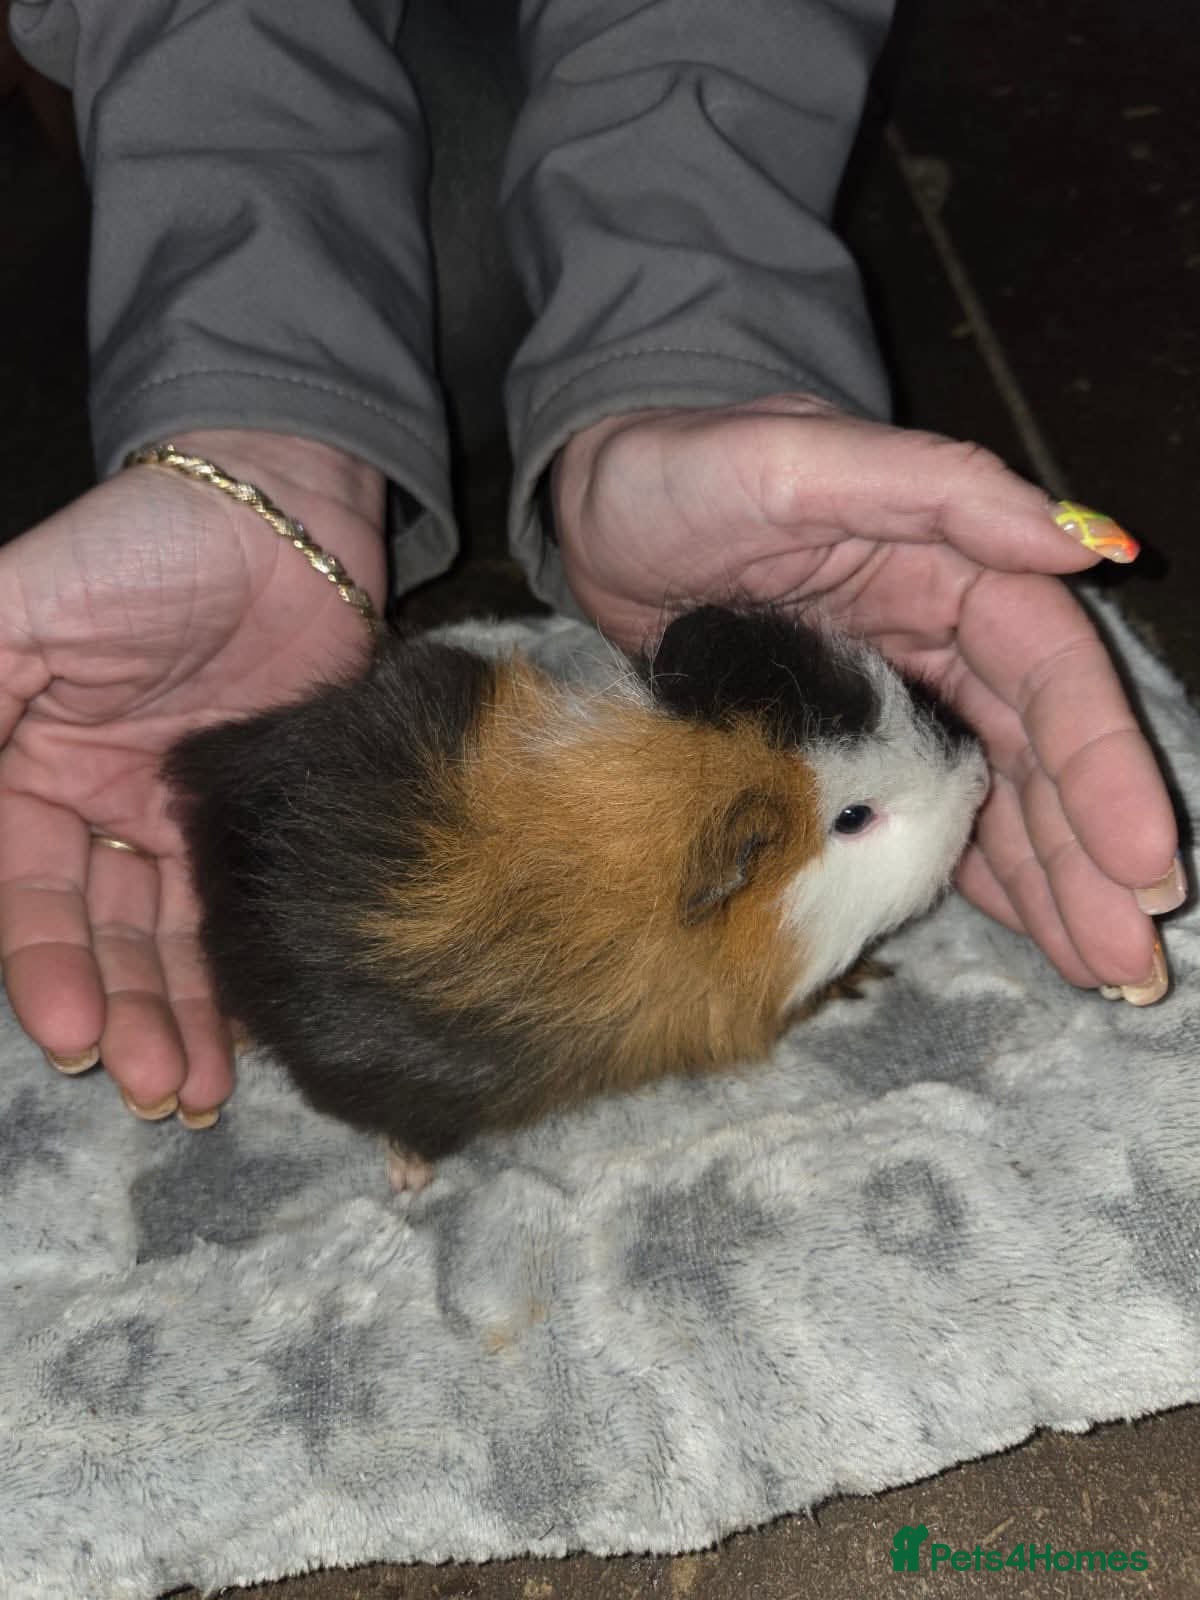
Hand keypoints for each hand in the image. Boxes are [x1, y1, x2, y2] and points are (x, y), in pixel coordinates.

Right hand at [0, 430, 385, 1119]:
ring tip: (195, 1094)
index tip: (73, 1032)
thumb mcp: (18, 611)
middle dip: (121, 1013)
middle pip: (96, 933)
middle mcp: (94, 808)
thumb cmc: (139, 550)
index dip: (43, 963)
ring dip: (178, 1018)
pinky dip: (239, 976)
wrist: (285, 517)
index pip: (21, 889)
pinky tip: (249, 1039)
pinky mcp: (256, 821)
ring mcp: (179, 820)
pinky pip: (240, 912)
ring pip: (168, 939)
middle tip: (152, 1090)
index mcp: (24, 770)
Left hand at [553, 396, 1181, 995]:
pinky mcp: (849, 742)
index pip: (1049, 672)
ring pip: (993, 792)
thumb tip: (1078, 544)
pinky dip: (975, 869)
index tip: (1140, 856)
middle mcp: (942, 636)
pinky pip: (926, 809)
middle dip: (1087, 851)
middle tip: (1130, 950)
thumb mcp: (796, 460)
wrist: (596, 523)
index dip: (1100, 765)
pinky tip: (1026, 928)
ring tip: (1099, 967)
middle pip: (1036, 750)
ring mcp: (898, 695)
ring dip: (1048, 878)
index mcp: (950, 565)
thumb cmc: (679, 472)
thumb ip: (936, 489)